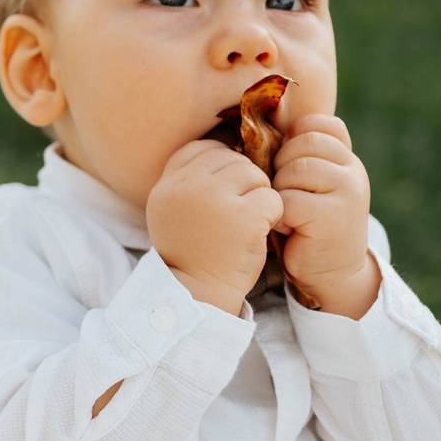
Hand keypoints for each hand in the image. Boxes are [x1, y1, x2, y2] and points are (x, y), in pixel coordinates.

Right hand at [146, 140, 281, 316]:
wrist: (200, 293)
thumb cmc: (191, 253)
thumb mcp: (171, 212)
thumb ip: (188, 180)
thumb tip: (224, 147)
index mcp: (168, 185)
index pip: (201, 148)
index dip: (220, 165)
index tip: (224, 192)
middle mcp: (187, 187)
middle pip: (232, 159)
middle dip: (243, 182)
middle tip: (240, 212)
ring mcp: (215, 200)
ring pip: (255, 175)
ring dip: (259, 197)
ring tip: (248, 222)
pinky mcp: (243, 217)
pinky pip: (272, 198)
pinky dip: (273, 215)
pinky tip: (259, 232)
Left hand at [273, 115, 379, 317]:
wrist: (332, 273)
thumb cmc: (308, 224)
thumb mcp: (310, 184)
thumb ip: (299, 156)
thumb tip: (260, 125)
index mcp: (346, 158)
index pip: (321, 124)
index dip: (295, 140)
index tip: (289, 166)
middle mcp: (353, 170)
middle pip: (304, 144)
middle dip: (282, 166)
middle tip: (284, 193)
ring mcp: (348, 192)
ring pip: (295, 169)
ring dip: (281, 191)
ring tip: (288, 211)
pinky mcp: (333, 216)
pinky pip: (290, 200)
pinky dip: (280, 214)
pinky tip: (288, 227)